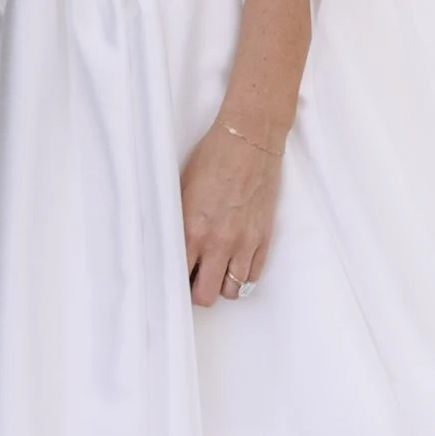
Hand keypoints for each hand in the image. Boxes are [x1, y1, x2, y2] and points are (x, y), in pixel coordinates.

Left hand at [181, 113, 281, 306]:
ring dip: (222, 284)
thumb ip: (178, 223)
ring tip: (216, 269)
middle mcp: (219, 242)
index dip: (175, 281)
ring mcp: (245, 243)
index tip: (174, 277)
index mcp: (193, 230)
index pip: (179, 277)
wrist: (249, 140)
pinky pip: (253, 275)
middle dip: (197, 291)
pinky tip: (234, 261)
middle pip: (206, 295)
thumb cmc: (213, 157)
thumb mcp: (182, 190)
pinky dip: (243, 275)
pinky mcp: (264, 238)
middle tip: (194, 278)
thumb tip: (170, 245)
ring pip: (233, 291)